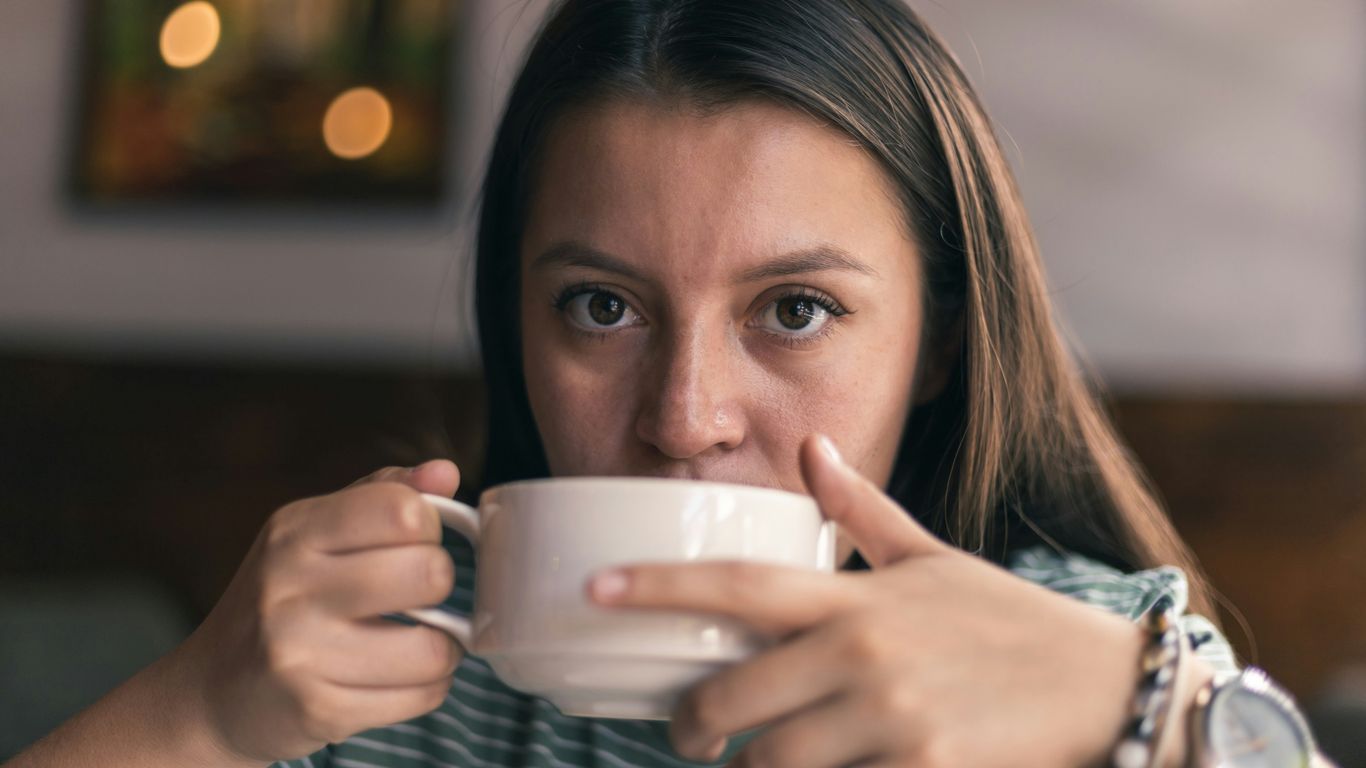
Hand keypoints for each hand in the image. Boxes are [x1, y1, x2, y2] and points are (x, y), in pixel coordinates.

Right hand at [171, 461, 463, 763]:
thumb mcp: (316, 532)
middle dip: (439, 584)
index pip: (401, 509)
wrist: (214, 692)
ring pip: (433, 647)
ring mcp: (300, 653)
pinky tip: (400, 676)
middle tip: (418, 594)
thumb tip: (445, 472)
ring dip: (443, 647)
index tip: (413, 543)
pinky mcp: (318, 709)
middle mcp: (290, 588)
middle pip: (428, 573)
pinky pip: (421, 696)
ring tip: (418, 640)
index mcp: (296, 531)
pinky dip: (428, 687)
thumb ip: (382, 494)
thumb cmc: (283, 599)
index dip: (427, 526)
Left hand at [588, 436, 1148, 767]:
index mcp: (855, 598)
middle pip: (733, 699)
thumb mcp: (932, 557)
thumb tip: (815, 450)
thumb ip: (861, 511)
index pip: (738, 584)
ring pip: (770, 764)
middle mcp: (863, 656)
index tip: (597, 586)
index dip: (660, 586)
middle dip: (692, 725)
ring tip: (746, 761)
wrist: (1104, 688)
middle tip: (687, 733)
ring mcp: (891, 721)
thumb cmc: (1006, 620)